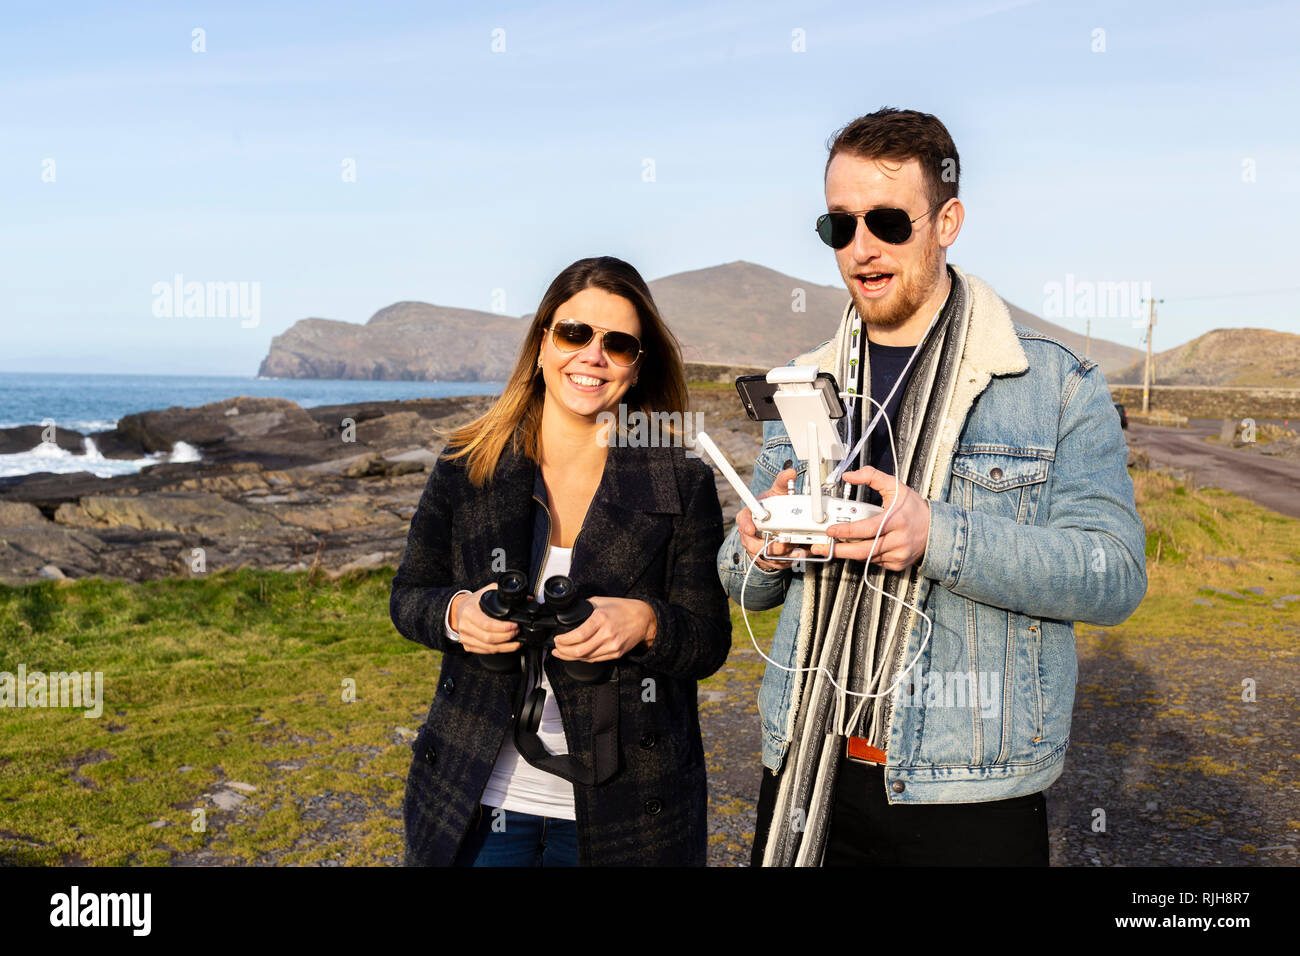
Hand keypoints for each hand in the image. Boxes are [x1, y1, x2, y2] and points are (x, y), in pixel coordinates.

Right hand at [449, 583, 520, 655]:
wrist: (459, 609)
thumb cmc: (474, 601)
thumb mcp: (487, 591)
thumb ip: (504, 593)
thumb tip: (527, 599)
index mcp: (469, 612)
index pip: (487, 624)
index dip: (503, 628)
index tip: (514, 626)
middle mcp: (465, 626)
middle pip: (488, 638)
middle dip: (507, 637)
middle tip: (517, 632)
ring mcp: (465, 637)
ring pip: (488, 648)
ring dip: (505, 647)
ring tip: (516, 641)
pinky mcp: (467, 646)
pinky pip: (485, 652)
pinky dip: (498, 651)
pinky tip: (507, 646)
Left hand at [552, 596, 656, 662]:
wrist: (643, 618)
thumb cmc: (622, 608)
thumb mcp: (601, 601)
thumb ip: (584, 608)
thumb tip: (569, 615)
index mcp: (601, 619)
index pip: (577, 636)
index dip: (563, 641)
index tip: (557, 639)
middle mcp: (607, 634)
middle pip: (579, 651)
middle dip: (563, 652)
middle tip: (556, 648)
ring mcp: (612, 646)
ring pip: (586, 658)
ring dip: (571, 657)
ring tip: (562, 653)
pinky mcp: (616, 653)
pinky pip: (595, 660)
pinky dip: (584, 658)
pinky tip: (576, 656)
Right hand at [734, 467, 808, 570]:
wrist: (771, 524)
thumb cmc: (772, 508)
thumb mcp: (777, 493)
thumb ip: (783, 482)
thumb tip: (790, 472)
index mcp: (749, 516)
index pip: (743, 520)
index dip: (746, 525)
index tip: (751, 529)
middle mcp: (749, 534)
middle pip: (754, 544)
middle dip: (772, 545)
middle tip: (786, 543)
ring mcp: (755, 547)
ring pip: (765, 556)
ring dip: (782, 555)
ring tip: (797, 551)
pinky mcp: (765, 559)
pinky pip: (773, 564)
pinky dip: (786, 561)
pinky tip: (797, 555)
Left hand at [808, 466, 930, 570]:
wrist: (936, 529)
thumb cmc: (913, 508)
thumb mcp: (895, 486)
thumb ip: (872, 477)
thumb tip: (850, 476)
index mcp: (896, 520)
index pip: (866, 529)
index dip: (846, 531)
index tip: (831, 530)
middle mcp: (898, 540)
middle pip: (863, 550)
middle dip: (839, 550)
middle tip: (822, 547)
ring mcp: (899, 554)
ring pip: (867, 557)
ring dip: (850, 552)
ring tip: (835, 546)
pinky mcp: (898, 564)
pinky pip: (874, 562)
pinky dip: (865, 555)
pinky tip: (860, 546)